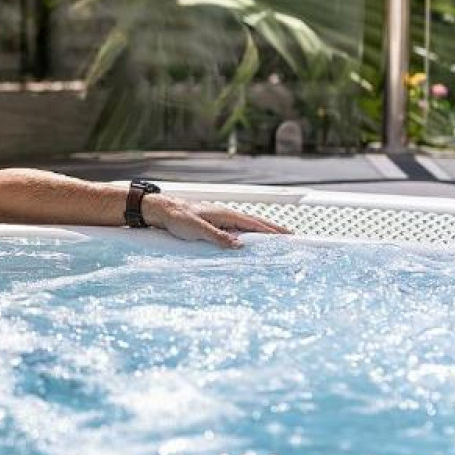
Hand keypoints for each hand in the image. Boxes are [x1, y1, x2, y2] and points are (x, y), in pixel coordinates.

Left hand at [144, 196, 290, 248]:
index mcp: (226, 214)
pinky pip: (238, 229)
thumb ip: (218, 237)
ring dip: (263, 231)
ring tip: (276, 239)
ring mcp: (222, 218)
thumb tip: (239, 245)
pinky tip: (250, 240)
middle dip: (274, 229)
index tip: (289, 236)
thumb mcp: (197, 229)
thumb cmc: (178, 217)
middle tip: (291, 236)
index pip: (256, 224)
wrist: (163, 210)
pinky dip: (249, 233)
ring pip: (248, 225)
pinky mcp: (215, 223)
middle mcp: (227, 215)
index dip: (273, 231)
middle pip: (256, 222)